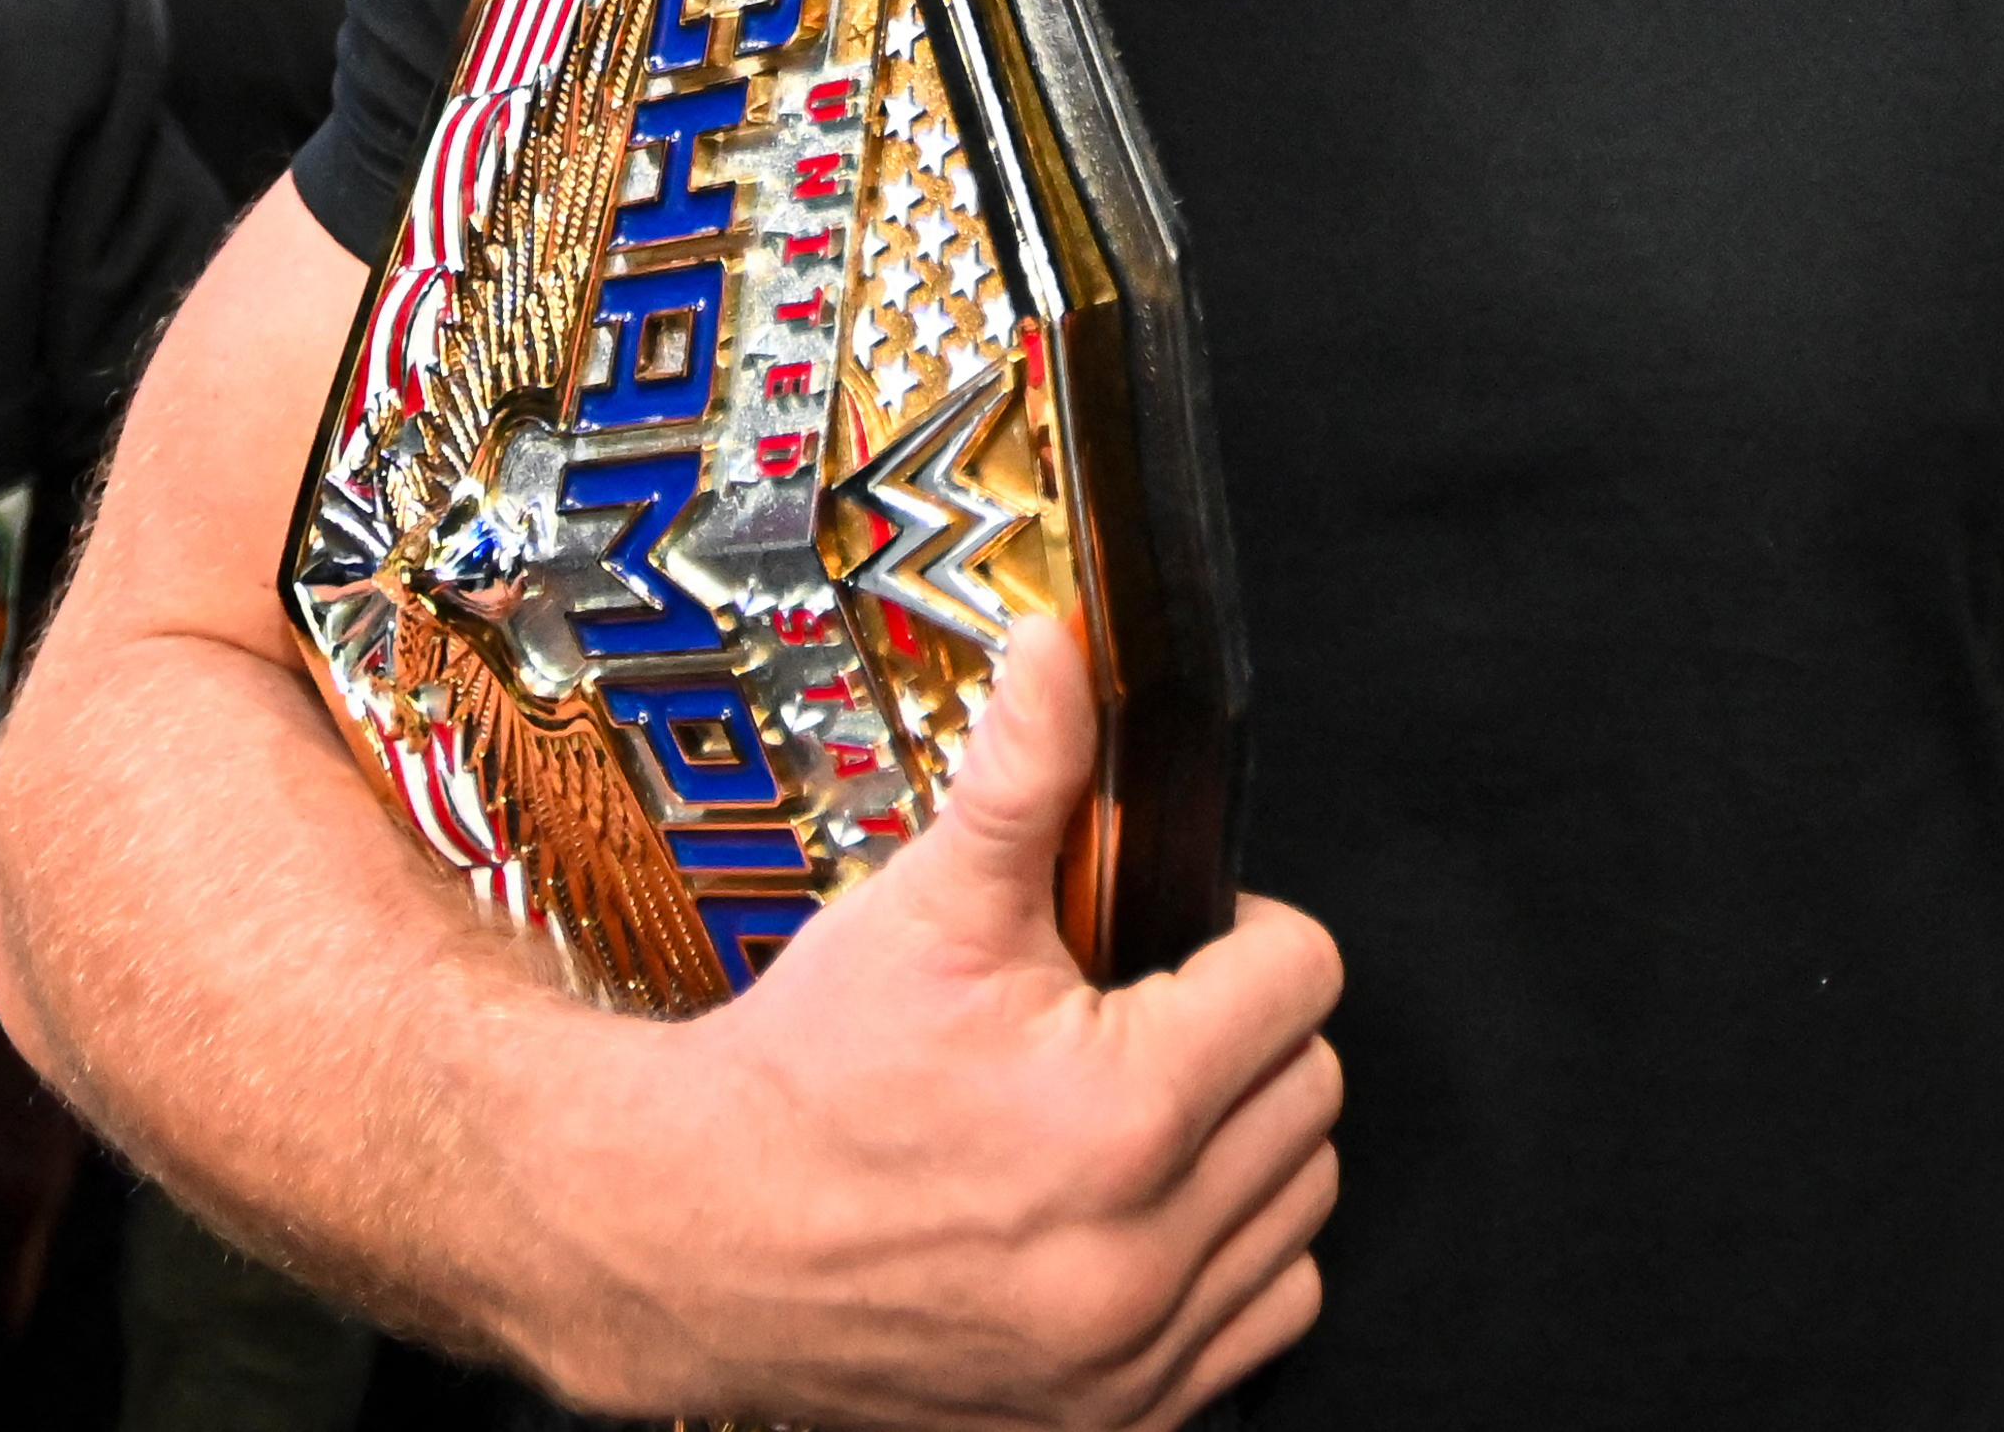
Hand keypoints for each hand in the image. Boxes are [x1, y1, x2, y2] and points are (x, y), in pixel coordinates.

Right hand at [504, 621, 1344, 1427]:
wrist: (690, 1242)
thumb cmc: (806, 1077)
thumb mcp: (924, 906)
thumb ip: (1024, 769)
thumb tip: (1068, 649)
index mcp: (1119, 1117)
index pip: (1302, 979)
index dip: (1240, 937)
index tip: (1174, 946)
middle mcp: (1140, 1254)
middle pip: (1314, 1092)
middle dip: (1241, 1036)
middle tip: (1145, 1021)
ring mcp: (1131, 1356)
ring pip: (1305, 1207)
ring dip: (1247, 1149)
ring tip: (1140, 1112)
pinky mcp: (1115, 1422)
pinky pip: (1267, 1320)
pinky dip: (1230, 1263)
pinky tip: (1141, 1212)